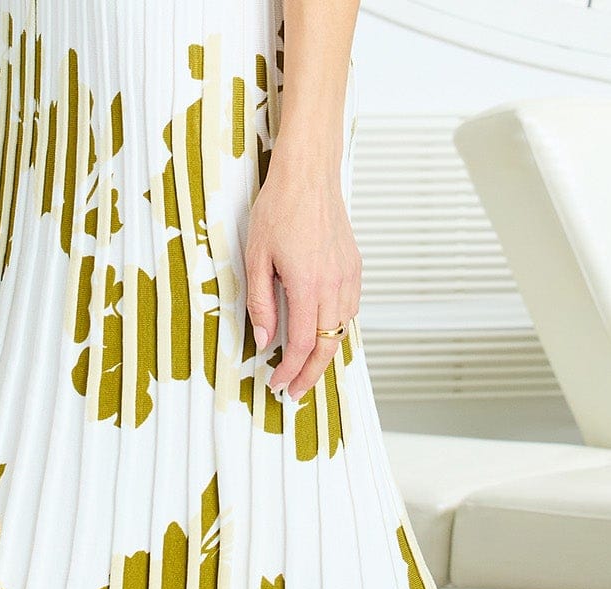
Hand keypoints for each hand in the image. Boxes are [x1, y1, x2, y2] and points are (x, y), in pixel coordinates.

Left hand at [244, 160, 362, 399]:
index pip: (299, 345)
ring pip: (340, 333)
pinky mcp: (354, 269)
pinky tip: (320, 335)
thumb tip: (264, 340)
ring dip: (323, 356)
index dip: (288, 371)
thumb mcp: (256, 258)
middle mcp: (333, 285)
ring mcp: (348, 277)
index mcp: (307, 286)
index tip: (277, 384)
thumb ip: (261, 303)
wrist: (309, 175)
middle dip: (310, 376)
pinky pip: (348, 311)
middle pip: (326, 349)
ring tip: (305, 369)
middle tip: (295, 392)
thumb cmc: (279, 208)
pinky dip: (335, 331)